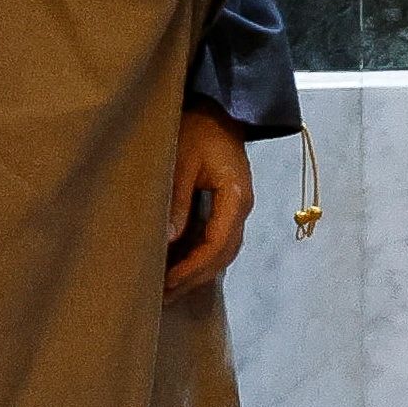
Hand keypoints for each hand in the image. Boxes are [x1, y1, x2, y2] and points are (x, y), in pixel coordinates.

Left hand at [165, 105, 253, 300]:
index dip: (193, 266)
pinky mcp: (231, 207)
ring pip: (224, 253)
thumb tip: (169, 240)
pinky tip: (182, 267)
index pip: (217, 243)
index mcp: (235, 197)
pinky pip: (220, 241)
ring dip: (199, 273)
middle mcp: (242, 208)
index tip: (168, 280)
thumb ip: (178, 201)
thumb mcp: (182, 162)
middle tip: (164, 295)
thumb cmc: (199, 131)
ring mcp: (239, 209)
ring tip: (170, 289)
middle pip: (223, 256)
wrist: (219, 110)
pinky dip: (203, 258)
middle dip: (195, 278)